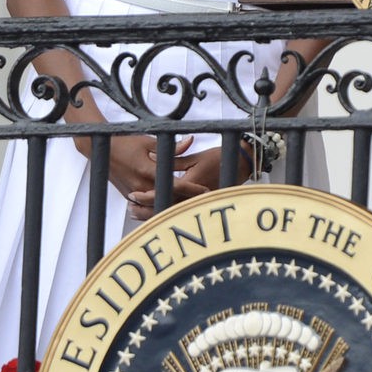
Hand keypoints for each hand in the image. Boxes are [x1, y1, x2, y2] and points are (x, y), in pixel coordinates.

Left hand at [126, 142, 251, 221]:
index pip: (167, 191)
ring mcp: (198, 203)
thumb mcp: (196, 157)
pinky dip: (163, 215)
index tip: (135, 194)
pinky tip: (151, 215)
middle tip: (130, 207)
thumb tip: (153, 157)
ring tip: (135, 212)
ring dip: (152, 214)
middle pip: (166, 206)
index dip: (150, 195)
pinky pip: (179, 213)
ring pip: (171, 213)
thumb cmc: (219, 157)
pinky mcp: (200, 206)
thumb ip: (175, 158)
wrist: (240, 164)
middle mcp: (194, 197)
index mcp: (192, 183)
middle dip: (146, 208)